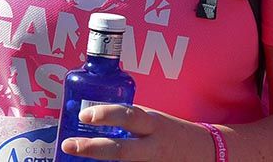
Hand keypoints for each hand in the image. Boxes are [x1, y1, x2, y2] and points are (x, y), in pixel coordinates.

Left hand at [60, 104, 214, 160]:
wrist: (204, 152)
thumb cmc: (172, 133)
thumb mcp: (155, 121)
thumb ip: (132, 121)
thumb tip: (96, 117)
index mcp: (154, 125)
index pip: (130, 117)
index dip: (106, 115)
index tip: (84, 116)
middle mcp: (153, 146)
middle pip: (121, 151)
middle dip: (93, 148)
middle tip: (68, 145)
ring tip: (74, 161)